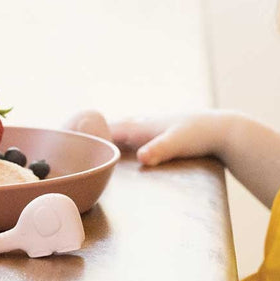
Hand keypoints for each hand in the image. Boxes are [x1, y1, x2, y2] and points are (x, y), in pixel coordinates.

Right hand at [65, 109, 220, 165]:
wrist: (220, 128)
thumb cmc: (198, 134)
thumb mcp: (178, 143)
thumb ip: (160, 149)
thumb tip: (142, 157)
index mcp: (138, 126)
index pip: (103, 130)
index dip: (83, 135)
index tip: (59, 142)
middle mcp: (138, 123)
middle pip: (104, 130)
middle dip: (86, 137)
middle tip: (61, 147)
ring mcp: (145, 126)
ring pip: (115, 131)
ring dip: (99, 138)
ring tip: (80, 148)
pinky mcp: (153, 133)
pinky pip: (126, 136)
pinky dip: (115, 141)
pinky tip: (113, 148)